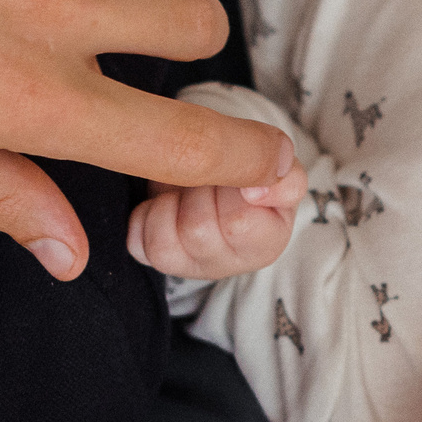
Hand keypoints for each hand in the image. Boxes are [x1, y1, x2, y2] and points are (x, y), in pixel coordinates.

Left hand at [124, 159, 306, 279]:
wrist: (207, 156)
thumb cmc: (245, 163)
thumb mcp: (272, 159)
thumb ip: (281, 170)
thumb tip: (258, 190)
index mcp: (269, 241)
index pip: (238, 224)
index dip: (230, 187)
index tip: (235, 176)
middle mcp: (232, 261)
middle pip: (198, 231)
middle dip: (197, 190)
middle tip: (210, 178)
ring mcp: (194, 264)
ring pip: (165, 243)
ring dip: (170, 202)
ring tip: (186, 188)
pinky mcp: (162, 260)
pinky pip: (140, 246)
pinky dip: (145, 215)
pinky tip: (165, 203)